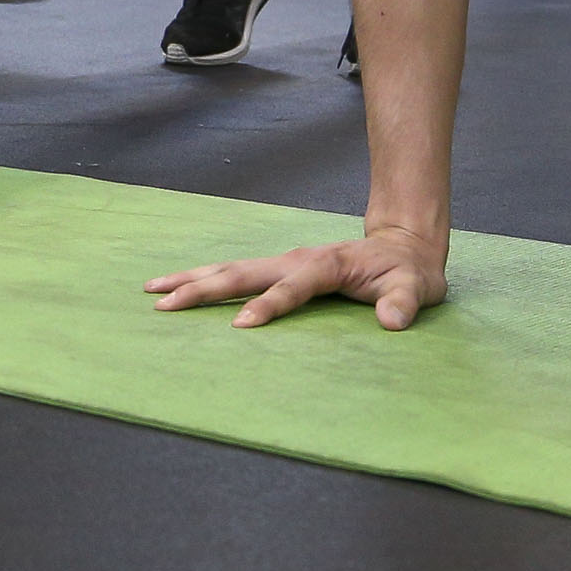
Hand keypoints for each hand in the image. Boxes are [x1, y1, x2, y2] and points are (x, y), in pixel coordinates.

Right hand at [146, 224, 447, 330]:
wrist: (402, 245)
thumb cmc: (409, 272)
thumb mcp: (418, 287)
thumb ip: (404, 301)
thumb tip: (393, 320)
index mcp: (326, 265)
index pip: (292, 287)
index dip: (268, 305)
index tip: (240, 325)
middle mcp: (297, 259)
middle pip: (242, 272)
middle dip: (203, 287)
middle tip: (164, 303)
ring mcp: (284, 262)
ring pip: (230, 268)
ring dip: (193, 279)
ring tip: (153, 289)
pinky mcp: (279, 269)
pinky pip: (237, 273)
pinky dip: (205, 278)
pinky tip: (179, 287)